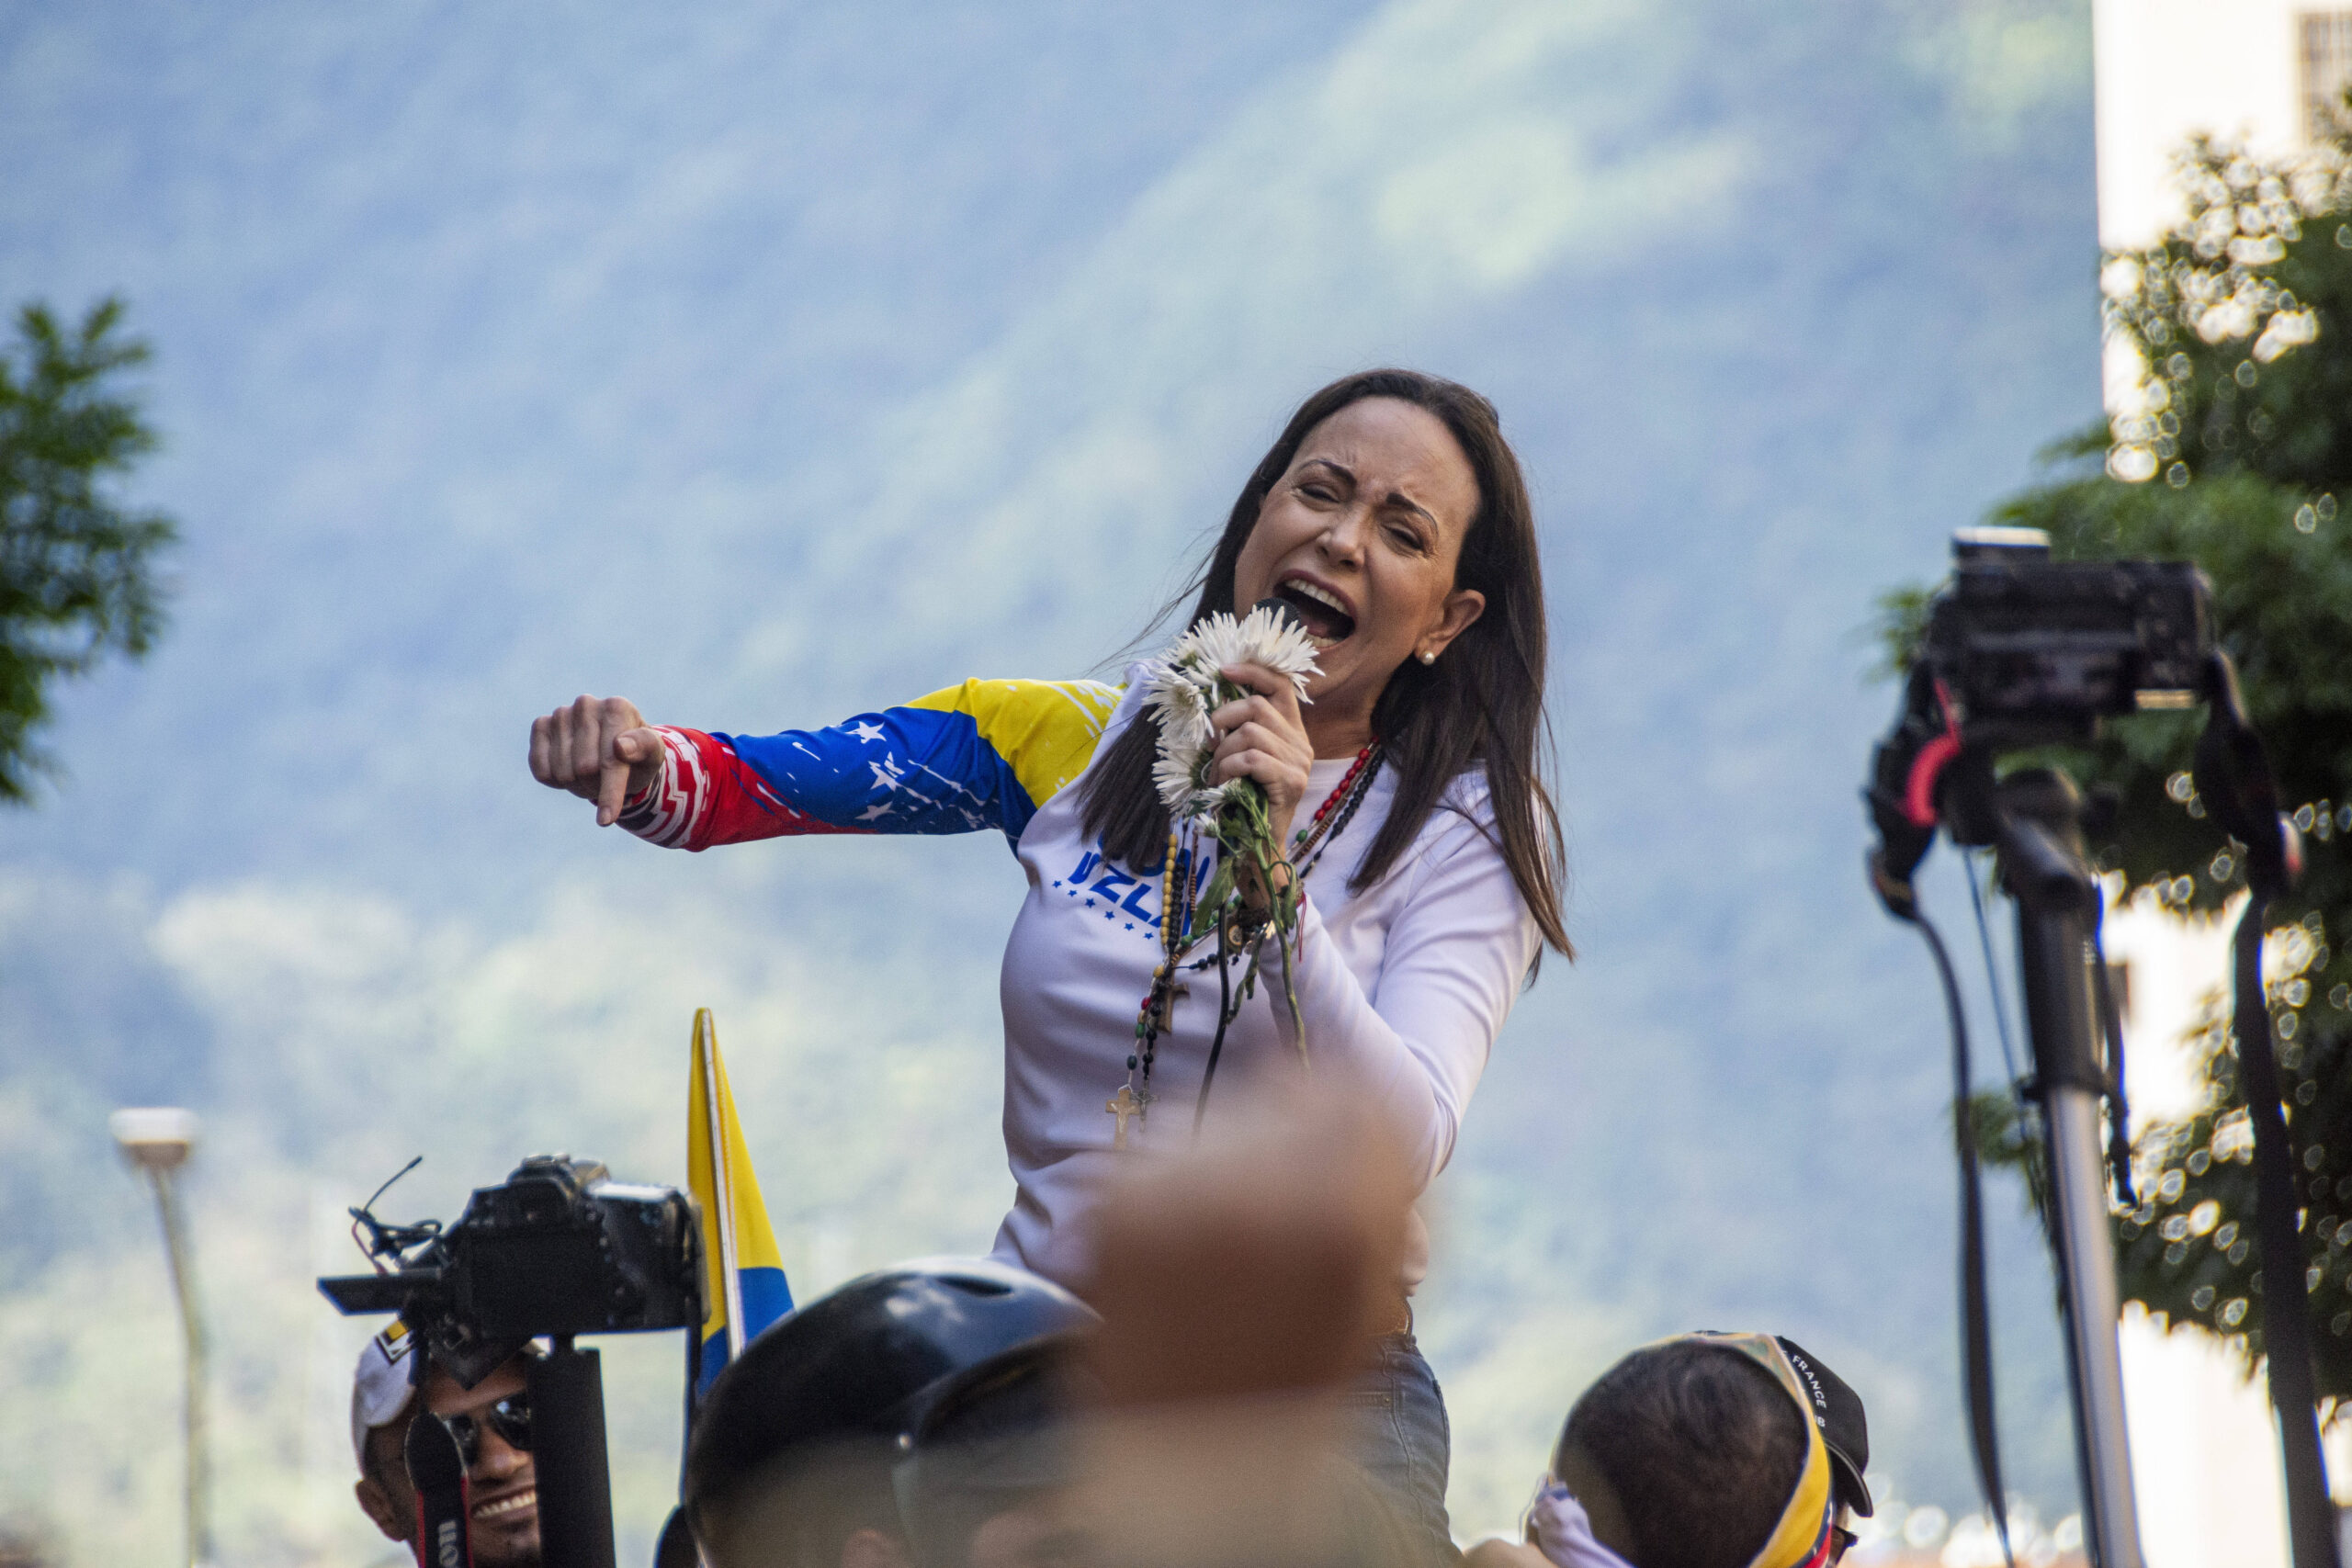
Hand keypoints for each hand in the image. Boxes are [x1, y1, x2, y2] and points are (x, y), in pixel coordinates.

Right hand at [528, 695, 663, 825]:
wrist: (616, 746)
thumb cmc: (638, 754)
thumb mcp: (653, 754)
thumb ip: (645, 748)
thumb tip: (620, 746)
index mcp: (617, 708)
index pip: (610, 761)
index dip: (609, 794)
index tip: (606, 820)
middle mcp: (586, 704)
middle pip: (584, 770)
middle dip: (596, 788)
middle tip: (607, 782)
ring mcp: (561, 714)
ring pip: (562, 773)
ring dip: (578, 787)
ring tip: (592, 774)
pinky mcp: (541, 725)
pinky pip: (541, 769)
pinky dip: (556, 782)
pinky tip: (570, 769)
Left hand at [1208, 663, 1314, 901]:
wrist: (1257, 847)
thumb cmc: (1243, 802)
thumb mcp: (1239, 759)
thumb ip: (1237, 732)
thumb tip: (1212, 711)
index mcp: (1291, 732)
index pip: (1281, 685)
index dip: (1253, 671)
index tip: (1224, 669)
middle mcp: (1301, 743)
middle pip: (1258, 706)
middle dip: (1223, 721)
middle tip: (1208, 747)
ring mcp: (1300, 763)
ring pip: (1250, 733)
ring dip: (1221, 753)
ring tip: (1214, 774)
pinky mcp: (1291, 782)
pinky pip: (1251, 759)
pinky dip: (1227, 768)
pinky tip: (1221, 783)